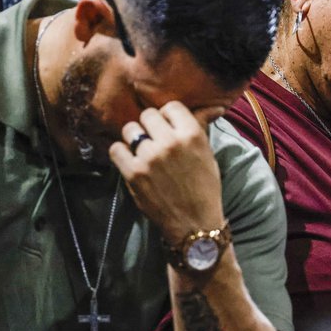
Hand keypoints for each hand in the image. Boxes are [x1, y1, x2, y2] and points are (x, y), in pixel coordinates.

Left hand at [109, 102, 225, 243]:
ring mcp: (150, 157)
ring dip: (135, 138)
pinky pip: (117, 149)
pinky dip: (121, 153)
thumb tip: (213, 106)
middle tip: (154, 140)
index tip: (168, 128)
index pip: (171, 106)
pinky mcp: (134, 173)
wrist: (194, 223)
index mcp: (192, 134)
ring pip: (130, 129)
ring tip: (142, 151)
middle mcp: (170, 142)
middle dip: (150, 126)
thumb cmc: (204, 187)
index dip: (168, 117)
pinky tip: (130, 160)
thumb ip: (200, 127)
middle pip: (148, 115)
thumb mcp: (207, 154)